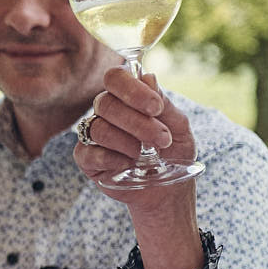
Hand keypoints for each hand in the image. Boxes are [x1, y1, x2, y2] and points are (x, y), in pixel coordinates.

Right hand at [74, 66, 201, 268]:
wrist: (168, 191)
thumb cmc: (174, 155)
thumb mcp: (180, 128)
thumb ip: (165, 104)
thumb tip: (148, 77)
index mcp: (127, 98)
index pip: (115, 77)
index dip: (131, 89)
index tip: (155, 108)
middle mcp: (107, 113)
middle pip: (105, 103)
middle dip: (138, 123)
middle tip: (162, 140)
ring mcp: (94, 136)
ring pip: (98, 128)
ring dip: (127, 143)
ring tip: (144, 155)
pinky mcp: (87, 159)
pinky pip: (88, 152)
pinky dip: (111, 159)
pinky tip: (127, 165)